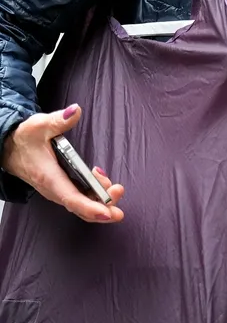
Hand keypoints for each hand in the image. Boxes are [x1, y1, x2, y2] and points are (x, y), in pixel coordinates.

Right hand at [0, 106, 125, 222]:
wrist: (10, 149)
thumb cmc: (24, 139)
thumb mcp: (38, 126)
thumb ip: (58, 120)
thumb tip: (75, 111)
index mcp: (49, 177)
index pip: (71, 198)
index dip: (91, 207)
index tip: (108, 212)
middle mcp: (54, 188)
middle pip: (80, 206)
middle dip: (103, 206)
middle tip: (119, 191)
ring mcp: (58, 190)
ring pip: (82, 204)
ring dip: (102, 200)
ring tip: (116, 187)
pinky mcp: (62, 188)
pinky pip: (80, 198)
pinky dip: (95, 194)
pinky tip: (103, 181)